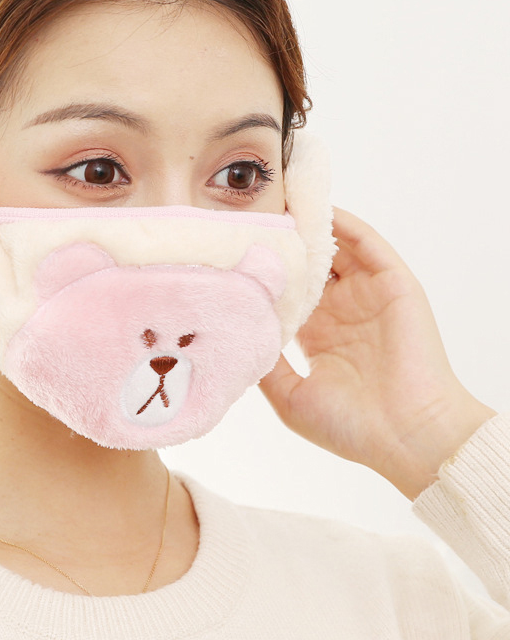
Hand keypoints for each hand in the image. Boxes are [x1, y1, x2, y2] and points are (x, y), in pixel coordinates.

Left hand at [259, 207, 495, 498]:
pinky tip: (317, 209)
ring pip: (334, 249)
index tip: (232, 254)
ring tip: (278, 203)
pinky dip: (344, 224)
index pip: (287, 292)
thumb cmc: (350, 427)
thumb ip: (264, 365)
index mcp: (318, 335)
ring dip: (309, 227)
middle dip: (284, 245)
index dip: (264, 274)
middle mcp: (341, 310)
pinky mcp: (393, 284)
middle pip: (308, 265)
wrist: (408, 437)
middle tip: (250, 217)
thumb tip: (236, 335)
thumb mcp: (290, 396)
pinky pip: (366, 244)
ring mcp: (367, 295)